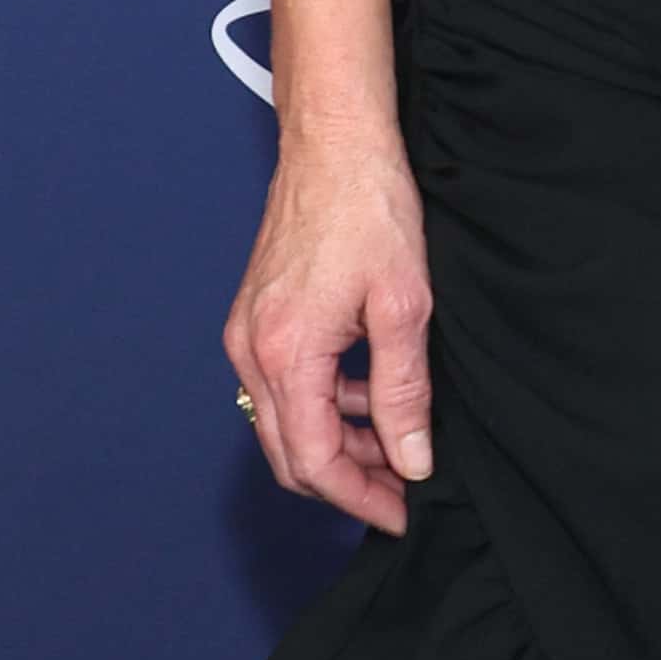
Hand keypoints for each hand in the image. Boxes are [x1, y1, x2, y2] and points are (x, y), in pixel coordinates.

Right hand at [227, 131, 433, 528]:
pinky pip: (284, 388)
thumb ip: (403, 393)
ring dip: (339, 445)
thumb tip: (413, 461)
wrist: (333, 145)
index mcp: (286, 354)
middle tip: (403, 492)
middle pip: (290, 454)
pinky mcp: (256, 319)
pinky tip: (370, 396)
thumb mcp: (404, 307)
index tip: (402, 514)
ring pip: (286, 423)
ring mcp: (248, 334)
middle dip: (347, 482)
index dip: (359, 498)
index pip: (313, 462)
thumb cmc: (369, 210)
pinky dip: (325, 407)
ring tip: (398, 444)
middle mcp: (252, 351)